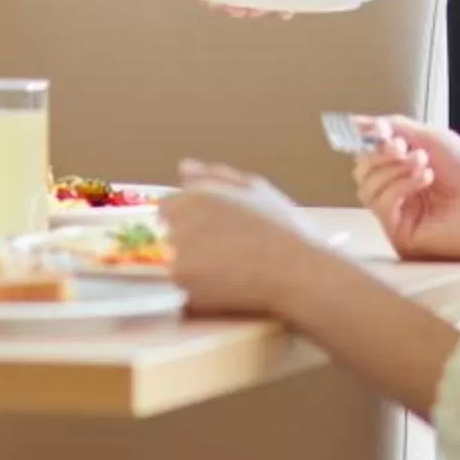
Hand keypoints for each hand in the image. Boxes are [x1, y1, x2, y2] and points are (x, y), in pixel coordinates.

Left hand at [162, 161, 326, 315]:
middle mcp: (177, 224)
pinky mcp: (182, 287)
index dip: (185, 220)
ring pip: (168, 263)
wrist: (296, 273)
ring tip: (224, 272)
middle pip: (163, 235)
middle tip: (220, 253)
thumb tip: (183, 168)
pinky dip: (193, 291)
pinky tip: (222, 288)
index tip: (207, 232)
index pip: (165, 208)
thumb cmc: (281, 229)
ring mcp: (176, 257)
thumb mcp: (255, 189)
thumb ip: (214, 175)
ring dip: (187, 268)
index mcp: (191, 198)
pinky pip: (178, 289)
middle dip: (184, 242)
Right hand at [352, 118, 459, 267]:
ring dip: (393, 168)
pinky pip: (381, 205)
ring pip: (367, 188)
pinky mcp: (401, 237)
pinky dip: (399, 185)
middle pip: (363, 172)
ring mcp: (399, 219)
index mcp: (405, 174)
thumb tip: (356, 121)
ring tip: (424, 163)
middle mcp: (399, 197)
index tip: (381, 130)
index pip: (370, 157)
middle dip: (380, 154)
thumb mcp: (433, 139)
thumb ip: (394, 128)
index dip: (370, 141)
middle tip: (405, 148)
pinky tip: (424, 179)